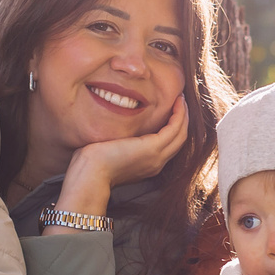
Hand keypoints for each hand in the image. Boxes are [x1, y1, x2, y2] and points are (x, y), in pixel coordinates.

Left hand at [52, 95, 189, 220]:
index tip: (170, 111)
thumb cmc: (92, 164)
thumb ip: (119, 142)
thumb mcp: (110, 151)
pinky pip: (175, 129)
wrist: (90, 175)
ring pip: (181, 134)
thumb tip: (116, 130)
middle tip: (181, 102)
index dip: (172, 128)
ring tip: (181, 99)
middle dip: (182, 119)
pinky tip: (177, 102)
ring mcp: (157, 157)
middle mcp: (156, 163)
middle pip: (179, 140)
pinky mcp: (154, 148)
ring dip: (184, 115)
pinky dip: (179, 114)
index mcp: (147, 165)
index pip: (167, 145)